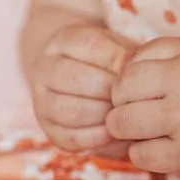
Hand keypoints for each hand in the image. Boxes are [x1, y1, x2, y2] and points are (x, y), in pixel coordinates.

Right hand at [29, 24, 135, 150]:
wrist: (73, 74)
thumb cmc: (105, 61)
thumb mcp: (115, 47)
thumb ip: (126, 55)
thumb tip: (137, 73)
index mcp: (63, 40)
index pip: (91, 45)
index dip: (118, 59)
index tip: (137, 70)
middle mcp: (45, 68)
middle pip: (76, 79)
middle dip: (110, 89)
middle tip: (132, 96)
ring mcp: (42, 100)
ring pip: (70, 111)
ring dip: (104, 115)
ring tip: (124, 114)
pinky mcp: (49, 129)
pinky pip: (70, 138)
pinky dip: (97, 139)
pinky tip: (115, 133)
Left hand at [106, 37, 179, 179]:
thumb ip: (160, 50)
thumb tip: (122, 67)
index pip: (127, 74)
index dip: (126, 83)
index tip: (140, 90)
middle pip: (120, 101)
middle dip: (123, 105)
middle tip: (143, 109)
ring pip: (124, 128)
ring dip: (130, 130)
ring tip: (150, 128)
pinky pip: (141, 157)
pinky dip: (145, 152)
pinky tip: (162, 145)